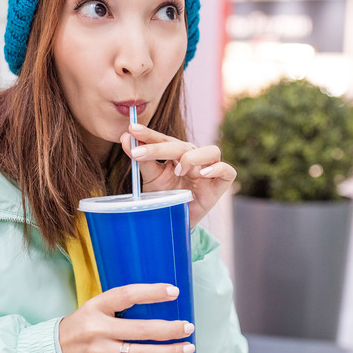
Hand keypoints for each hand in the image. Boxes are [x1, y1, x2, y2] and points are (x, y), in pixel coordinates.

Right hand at [58, 284, 194, 352]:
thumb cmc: (80, 327)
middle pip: (140, 330)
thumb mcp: (94, 308)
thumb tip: (157, 301)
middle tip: (188, 327)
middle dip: (169, 329)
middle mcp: (97, 329)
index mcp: (97, 307)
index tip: (173, 292)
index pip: (127, 295)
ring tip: (187, 349)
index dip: (151, 292)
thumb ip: (119, 305)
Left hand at [120, 124, 236, 225]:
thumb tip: (125, 138)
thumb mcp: (151, 179)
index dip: (149, 134)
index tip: (132, 130)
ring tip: (178, 171)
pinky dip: (218, 169)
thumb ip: (141, 160)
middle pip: (182, 146)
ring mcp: (209, 170)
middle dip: (159, 147)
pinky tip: (204, 173)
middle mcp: (195, 157)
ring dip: (193, 157)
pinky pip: (227, 171)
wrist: (176, 222)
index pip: (164, 139)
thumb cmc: (166, 197)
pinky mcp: (220, 185)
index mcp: (177, 153)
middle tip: (139, 154)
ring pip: (211, 151)